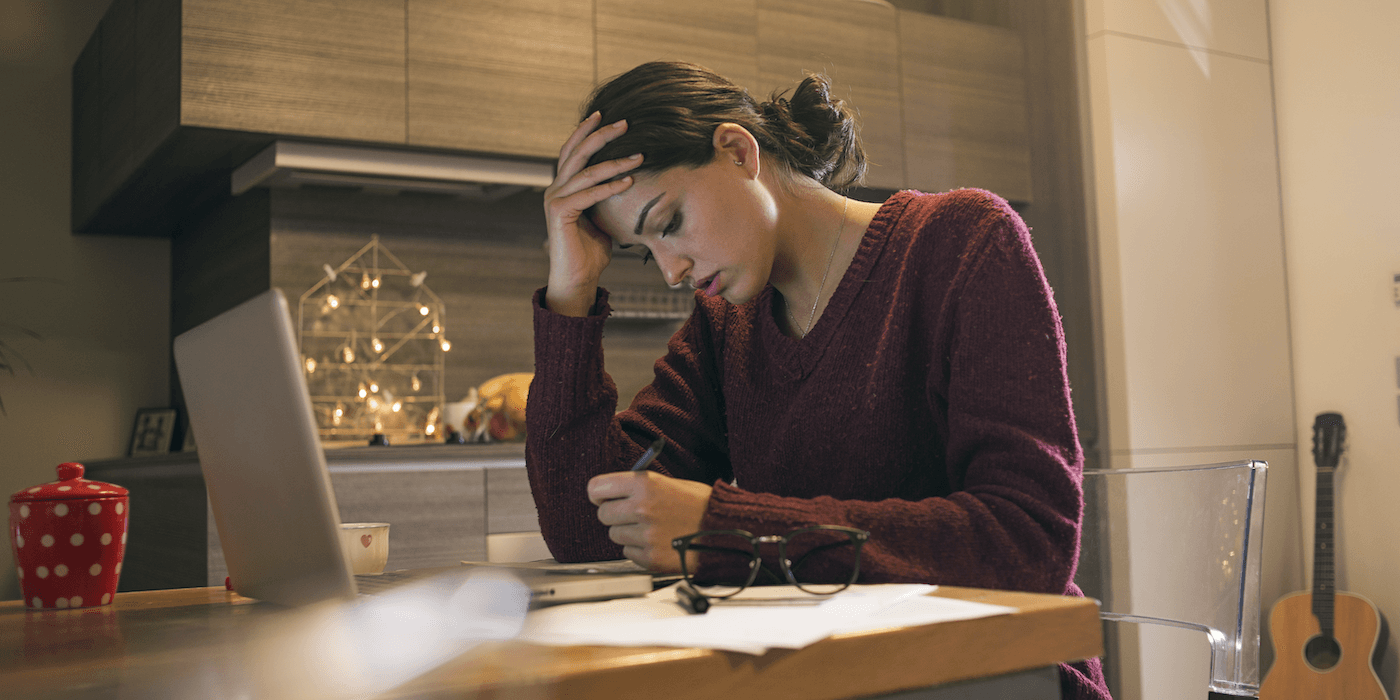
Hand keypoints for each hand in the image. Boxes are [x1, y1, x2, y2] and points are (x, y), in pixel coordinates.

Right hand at [543, 112, 642, 315]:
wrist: (577, 279)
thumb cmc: (591, 251)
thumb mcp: (601, 217)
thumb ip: (605, 198)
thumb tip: (628, 182)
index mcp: (562, 187)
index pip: (572, 151)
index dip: (586, 131)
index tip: (604, 114)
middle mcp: (555, 189)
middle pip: (577, 153)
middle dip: (601, 135)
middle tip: (625, 123)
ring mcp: (555, 200)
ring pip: (586, 172)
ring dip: (615, 162)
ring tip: (639, 155)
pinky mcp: (560, 213)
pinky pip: (589, 194)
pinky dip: (610, 186)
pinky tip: (629, 181)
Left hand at [588, 471, 711, 572]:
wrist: (726, 532)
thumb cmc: (703, 506)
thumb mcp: (671, 483)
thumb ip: (640, 486)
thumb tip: (613, 492)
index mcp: (645, 484)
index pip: (597, 488)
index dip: (599, 494)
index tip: (602, 497)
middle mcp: (641, 509)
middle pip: (603, 514)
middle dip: (615, 514)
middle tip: (632, 514)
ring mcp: (645, 536)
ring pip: (615, 535)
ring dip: (628, 532)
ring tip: (652, 528)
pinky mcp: (649, 558)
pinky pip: (628, 552)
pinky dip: (639, 549)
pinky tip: (658, 541)